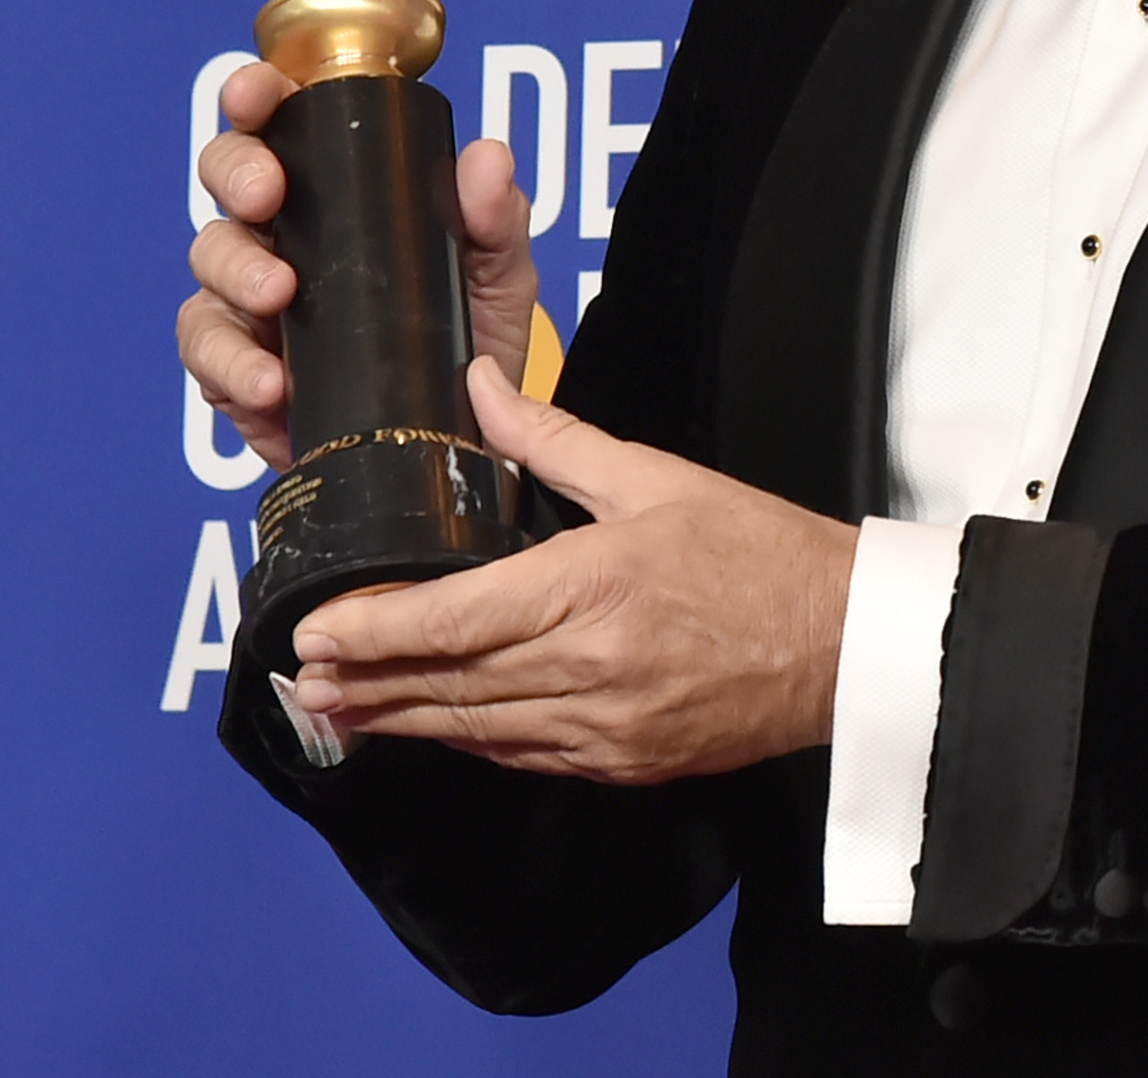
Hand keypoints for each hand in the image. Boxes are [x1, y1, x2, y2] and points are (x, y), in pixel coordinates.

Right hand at [178, 59, 542, 469]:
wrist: (459, 440)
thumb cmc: (468, 341)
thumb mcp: (497, 275)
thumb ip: (496, 218)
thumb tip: (488, 157)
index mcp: (335, 192)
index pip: (281, 124)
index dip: (256, 95)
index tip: (258, 95)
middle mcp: (281, 234)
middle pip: (224, 177)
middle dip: (236, 174)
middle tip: (267, 196)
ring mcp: (250, 300)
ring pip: (207, 260)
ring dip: (235, 271)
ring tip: (277, 295)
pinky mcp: (237, 369)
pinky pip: (207, 353)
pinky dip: (231, 365)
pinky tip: (270, 382)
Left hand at [287, 359, 859, 782]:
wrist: (847, 643)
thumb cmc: (763, 553)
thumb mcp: (657, 478)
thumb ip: (554, 439)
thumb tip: (484, 386)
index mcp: (593, 586)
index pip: (453, 617)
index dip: (374, 630)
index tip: (317, 632)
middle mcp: (591, 666)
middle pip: (449, 681)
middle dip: (366, 681)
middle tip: (301, 679)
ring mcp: (606, 726)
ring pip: (477, 727)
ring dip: (401, 719)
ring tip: (339, 711)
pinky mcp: (626, 762)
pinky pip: (524, 754)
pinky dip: (470, 739)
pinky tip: (435, 726)